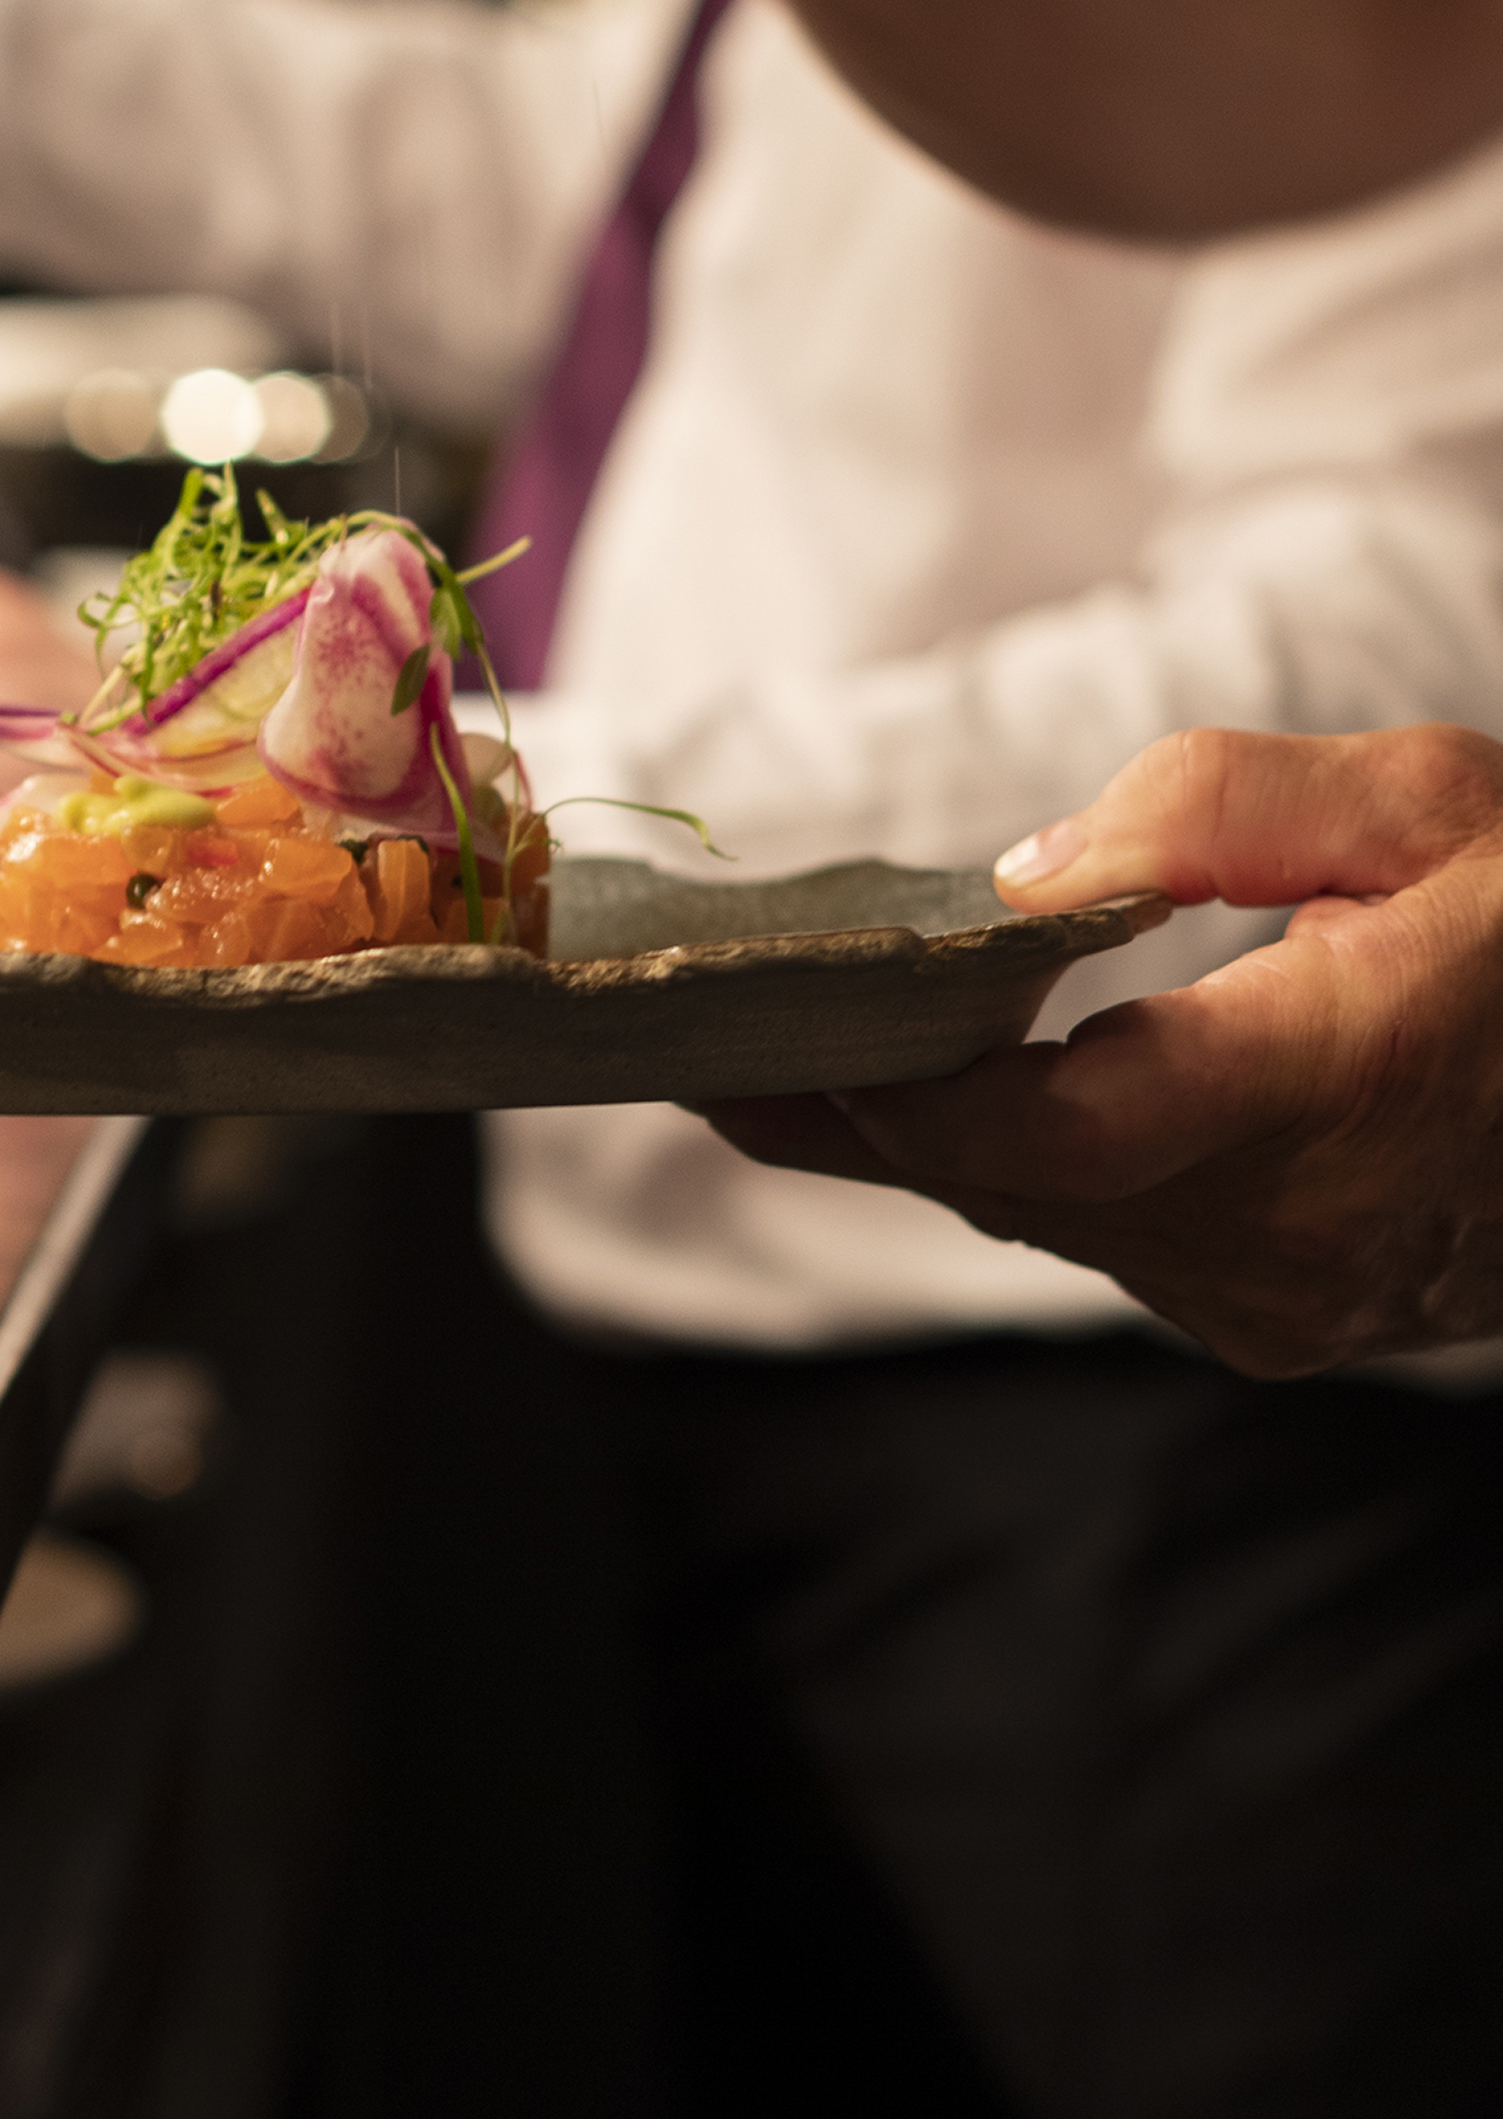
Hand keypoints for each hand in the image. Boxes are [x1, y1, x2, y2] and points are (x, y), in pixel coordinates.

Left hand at [707, 728, 1502, 1379]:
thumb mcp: (1429, 799)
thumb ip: (1220, 808)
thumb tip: (1022, 885)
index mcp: (1332, 1086)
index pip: (1060, 1129)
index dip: (899, 1094)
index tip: (761, 1040)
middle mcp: (1293, 1228)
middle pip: (1010, 1179)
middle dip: (852, 1103)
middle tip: (689, 1033)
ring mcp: (1286, 1297)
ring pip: (1043, 1214)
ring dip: (924, 1131)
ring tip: (771, 1042)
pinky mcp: (1280, 1319)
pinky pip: (1102, 1235)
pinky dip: (1016, 1160)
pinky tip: (931, 1083)